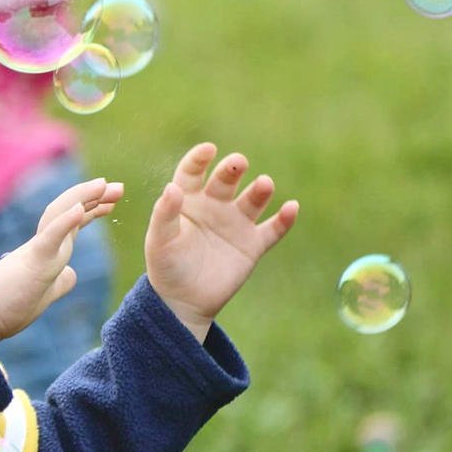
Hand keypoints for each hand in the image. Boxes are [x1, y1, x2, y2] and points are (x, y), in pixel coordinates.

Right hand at [0, 178, 122, 344]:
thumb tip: (71, 274)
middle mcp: (42, 246)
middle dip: (94, 198)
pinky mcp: (31, 263)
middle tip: (118, 186)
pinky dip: (65, 221)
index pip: (72, 225)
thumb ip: (58, 282)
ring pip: (60, 215)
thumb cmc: (5, 309)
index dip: (92, 210)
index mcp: (46, 254)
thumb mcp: (43, 296)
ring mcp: (36, 252)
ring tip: (102, 185)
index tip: (111, 201)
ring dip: (82, 198)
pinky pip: (50, 238)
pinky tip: (80, 208)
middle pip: (70, 213)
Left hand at [145, 143, 298, 341]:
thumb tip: (172, 187)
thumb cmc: (166, 267)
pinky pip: (273, 229)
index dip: (199, 158)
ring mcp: (236, 223)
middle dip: (233, 168)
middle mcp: (214, 205)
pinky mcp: (253, 244)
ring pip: (253, 200)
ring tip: (265, 184)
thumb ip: (164, 215)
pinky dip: (284, 219)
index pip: (193, 171)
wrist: (183, 301)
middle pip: (226, 179)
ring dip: (260, 190)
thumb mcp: (159, 241)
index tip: (208, 150)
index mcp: (188, 199)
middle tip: (239, 162)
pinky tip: (291, 208)